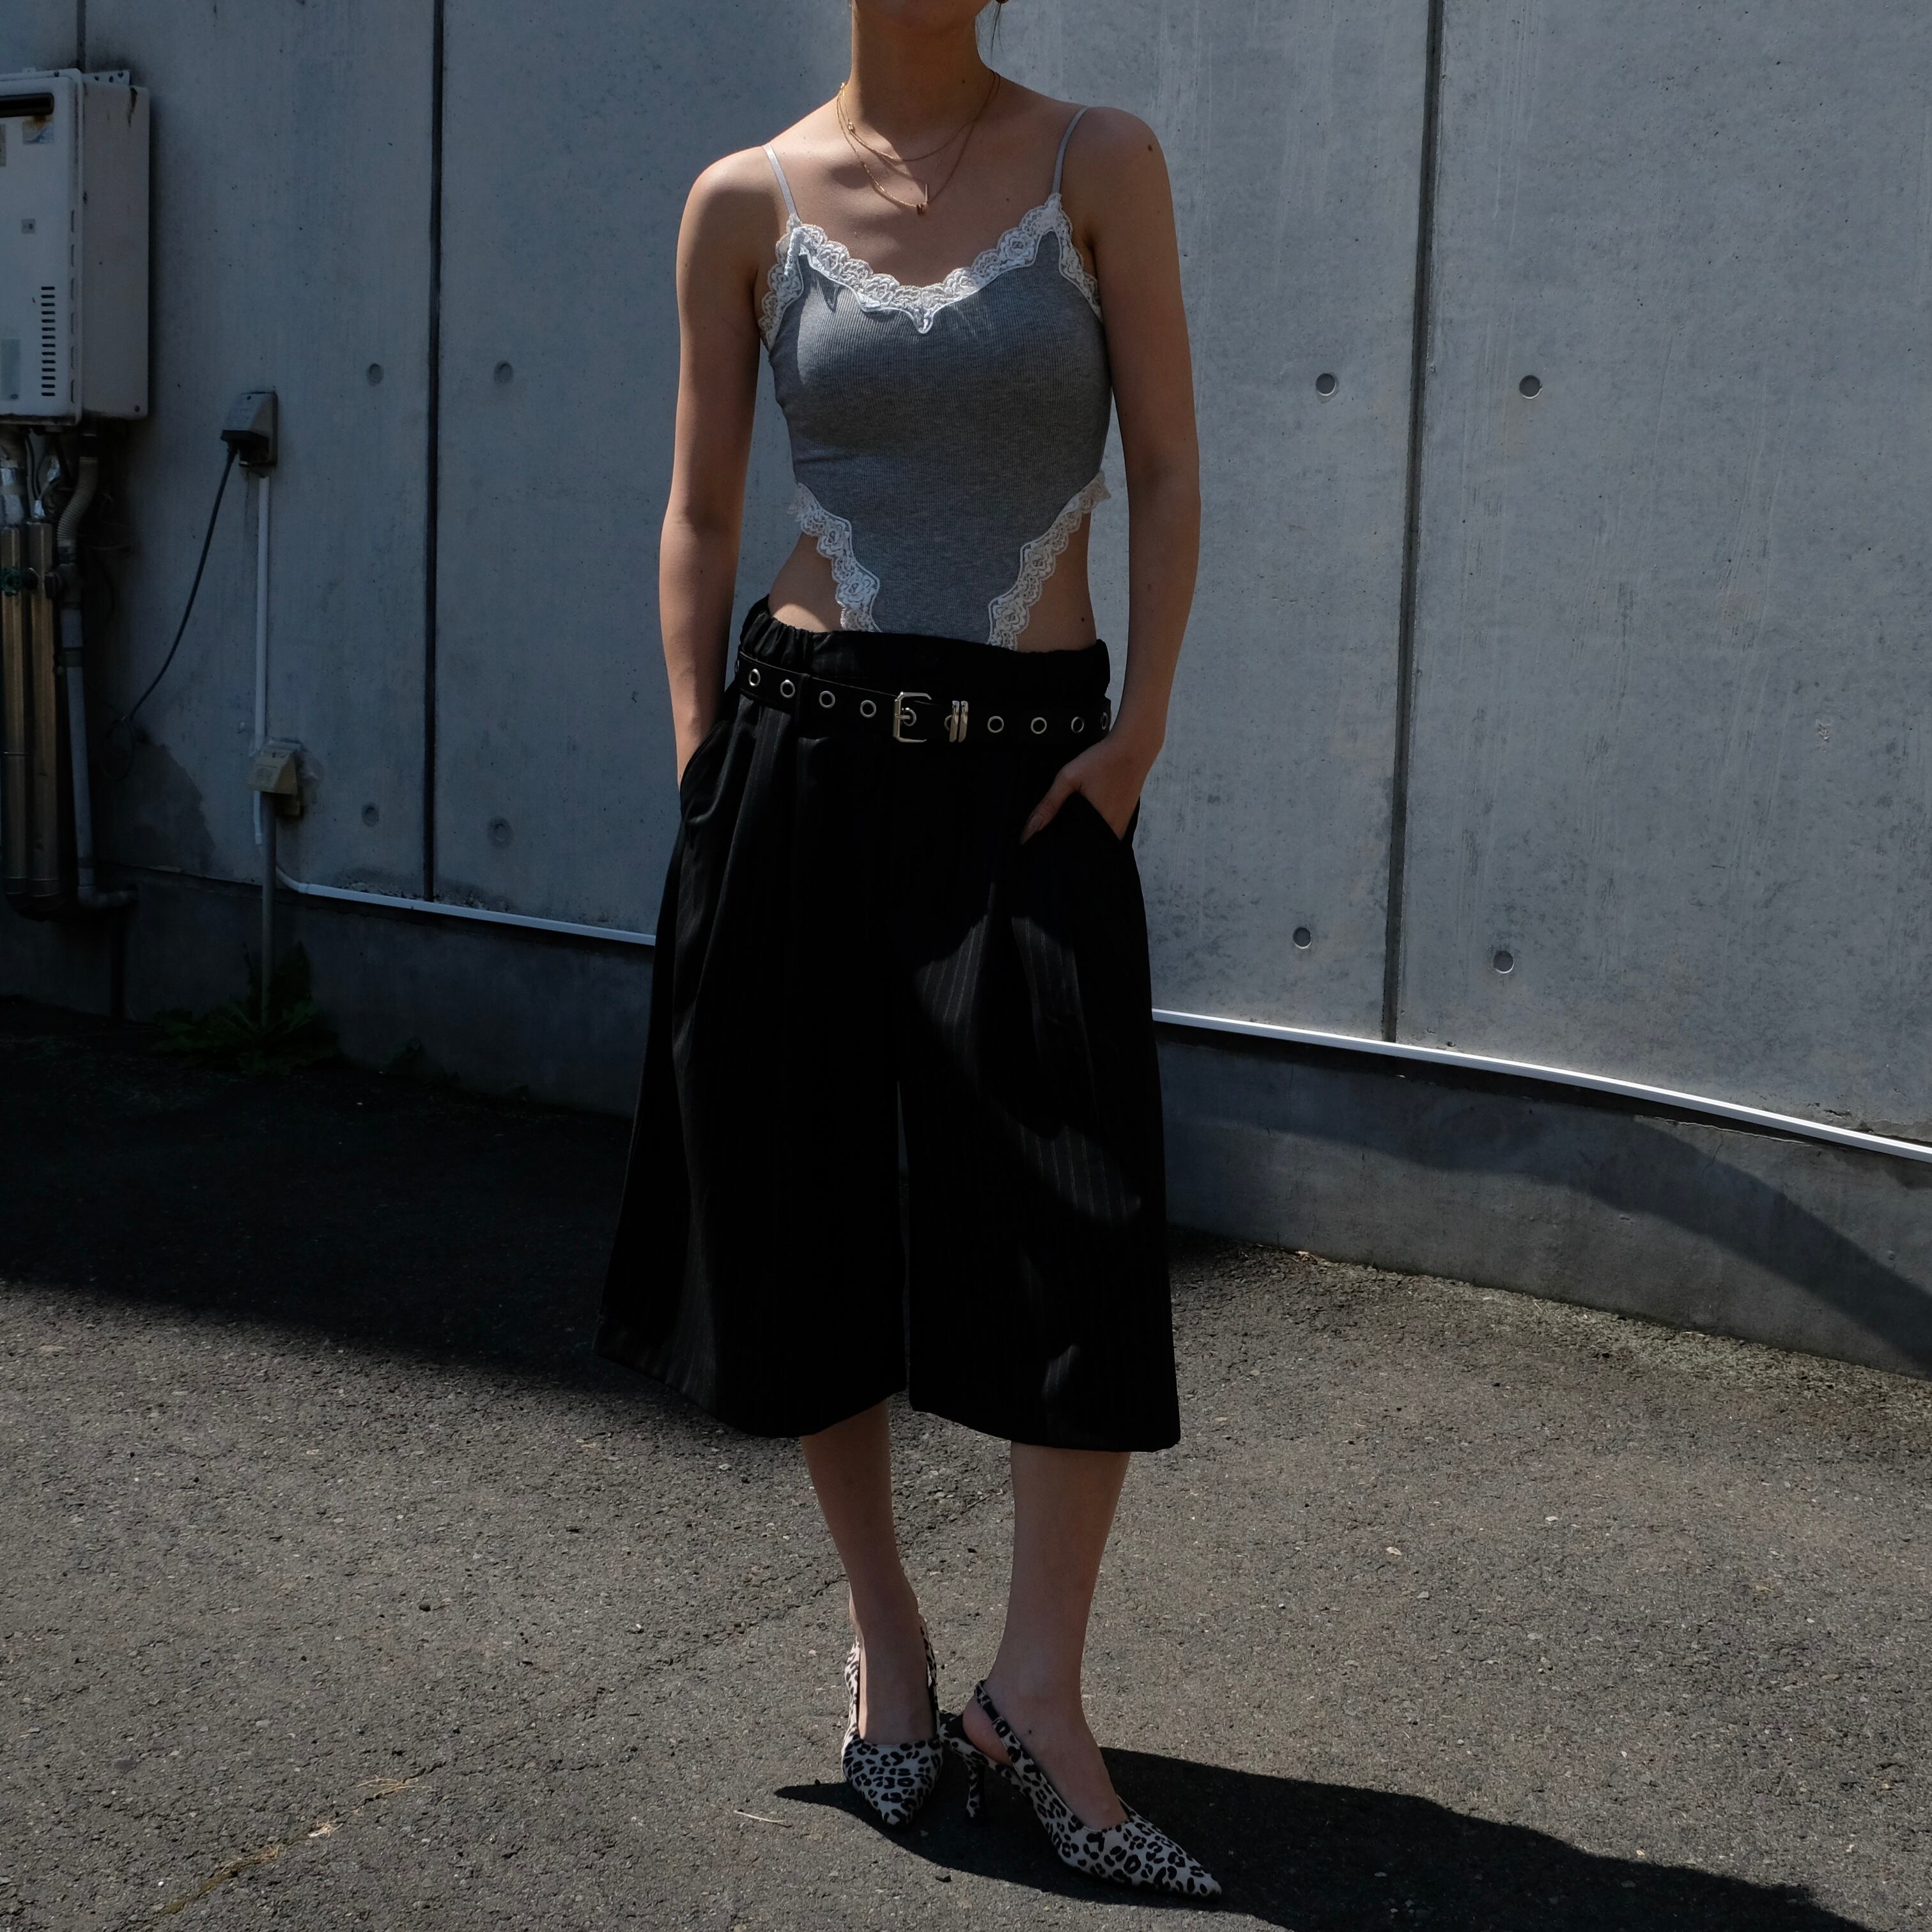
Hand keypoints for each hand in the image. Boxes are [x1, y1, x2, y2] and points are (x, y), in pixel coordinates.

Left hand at [1021, 733, 1156, 841]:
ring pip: (1094, 843)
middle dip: (1066, 847)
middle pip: (1084, 850)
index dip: (1056, 851)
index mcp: (1095, 826)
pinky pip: (1104, 834)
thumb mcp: (1068, 778)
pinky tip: (1081, 820)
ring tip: (1062, 830)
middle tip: (1048, 839)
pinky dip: (1092, 831)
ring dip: (1080, 839)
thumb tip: (1027, 832)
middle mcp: (1109, 832)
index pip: (1071, 852)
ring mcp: (1120, 827)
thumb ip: (1049, 805)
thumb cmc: (1101, 761)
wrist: (1134, 748)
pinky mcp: (1125, 821)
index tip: (1040, 849)